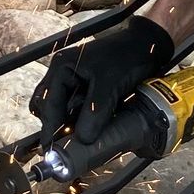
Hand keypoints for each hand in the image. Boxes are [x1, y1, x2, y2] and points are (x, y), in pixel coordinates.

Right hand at [34, 13, 172, 142]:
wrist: (146, 47)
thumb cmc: (127, 57)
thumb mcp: (109, 86)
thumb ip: (94, 112)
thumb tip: (82, 138)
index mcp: (62, 68)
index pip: (47, 103)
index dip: (50, 127)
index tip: (50, 147)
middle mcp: (63, 74)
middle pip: (48, 107)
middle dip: (57, 125)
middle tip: (67, 142)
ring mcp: (73, 81)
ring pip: (62, 110)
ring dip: (69, 123)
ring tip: (80, 134)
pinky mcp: (86, 89)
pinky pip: (75, 109)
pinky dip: (80, 119)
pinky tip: (90, 126)